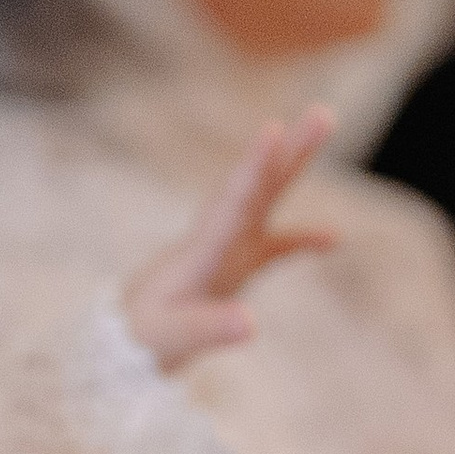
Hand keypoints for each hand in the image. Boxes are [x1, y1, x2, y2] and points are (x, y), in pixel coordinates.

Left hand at [122, 110, 337, 373]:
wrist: (120, 341)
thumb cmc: (142, 335)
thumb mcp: (174, 336)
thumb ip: (211, 328)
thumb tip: (252, 324)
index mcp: (200, 252)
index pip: (231, 204)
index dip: (253, 169)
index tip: (273, 131)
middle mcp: (216, 239)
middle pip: (257, 186)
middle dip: (288, 150)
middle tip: (323, 112)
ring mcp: (226, 249)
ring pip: (266, 198)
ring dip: (293, 165)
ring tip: (324, 128)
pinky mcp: (233, 267)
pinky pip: (275, 246)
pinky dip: (303, 240)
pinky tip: (334, 239)